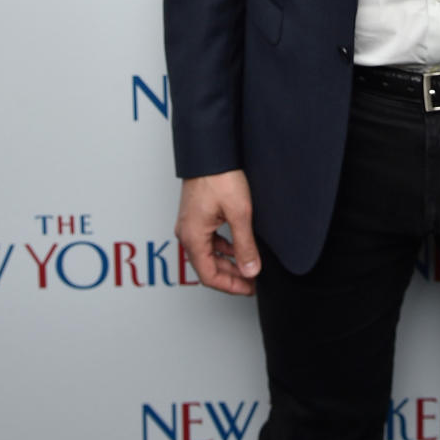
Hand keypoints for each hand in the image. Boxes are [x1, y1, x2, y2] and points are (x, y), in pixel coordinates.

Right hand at [175, 170, 261, 295]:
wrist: (209, 151)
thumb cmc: (219, 177)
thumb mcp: (239, 214)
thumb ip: (245, 246)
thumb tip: (251, 270)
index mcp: (193, 238)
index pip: (209, 276)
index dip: (231, 286)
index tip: (249, 289)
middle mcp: (186, 234)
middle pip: (207, 267)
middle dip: (231, 276)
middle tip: (252, 281)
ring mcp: (189, 224)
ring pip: (207, 254)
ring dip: (227, 262)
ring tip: (248, 265)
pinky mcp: (195, 215)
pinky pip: (206, 240)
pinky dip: (222, 248)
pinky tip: (237, 246)